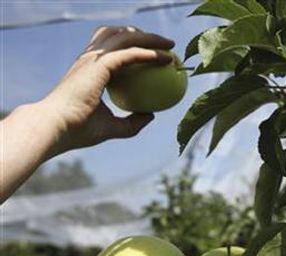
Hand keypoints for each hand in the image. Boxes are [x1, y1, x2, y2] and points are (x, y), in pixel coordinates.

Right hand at [41, 26, 174, 154]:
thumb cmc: (78, 131)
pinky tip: (166, 59)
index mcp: (90, 71)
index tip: (157, 55)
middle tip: (166, 45)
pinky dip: (149, 53)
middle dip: (143, 34)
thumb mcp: (111, 128)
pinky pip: (130, 54)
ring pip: (126, 36)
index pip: (113, 49)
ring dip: (150, 37)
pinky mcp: (99, 65)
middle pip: (119, 34)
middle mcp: (90, 59)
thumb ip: (131, 122)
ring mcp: (93, 59)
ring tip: (170, 46)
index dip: (134, 46)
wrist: (56, 129)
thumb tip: (151, 115)